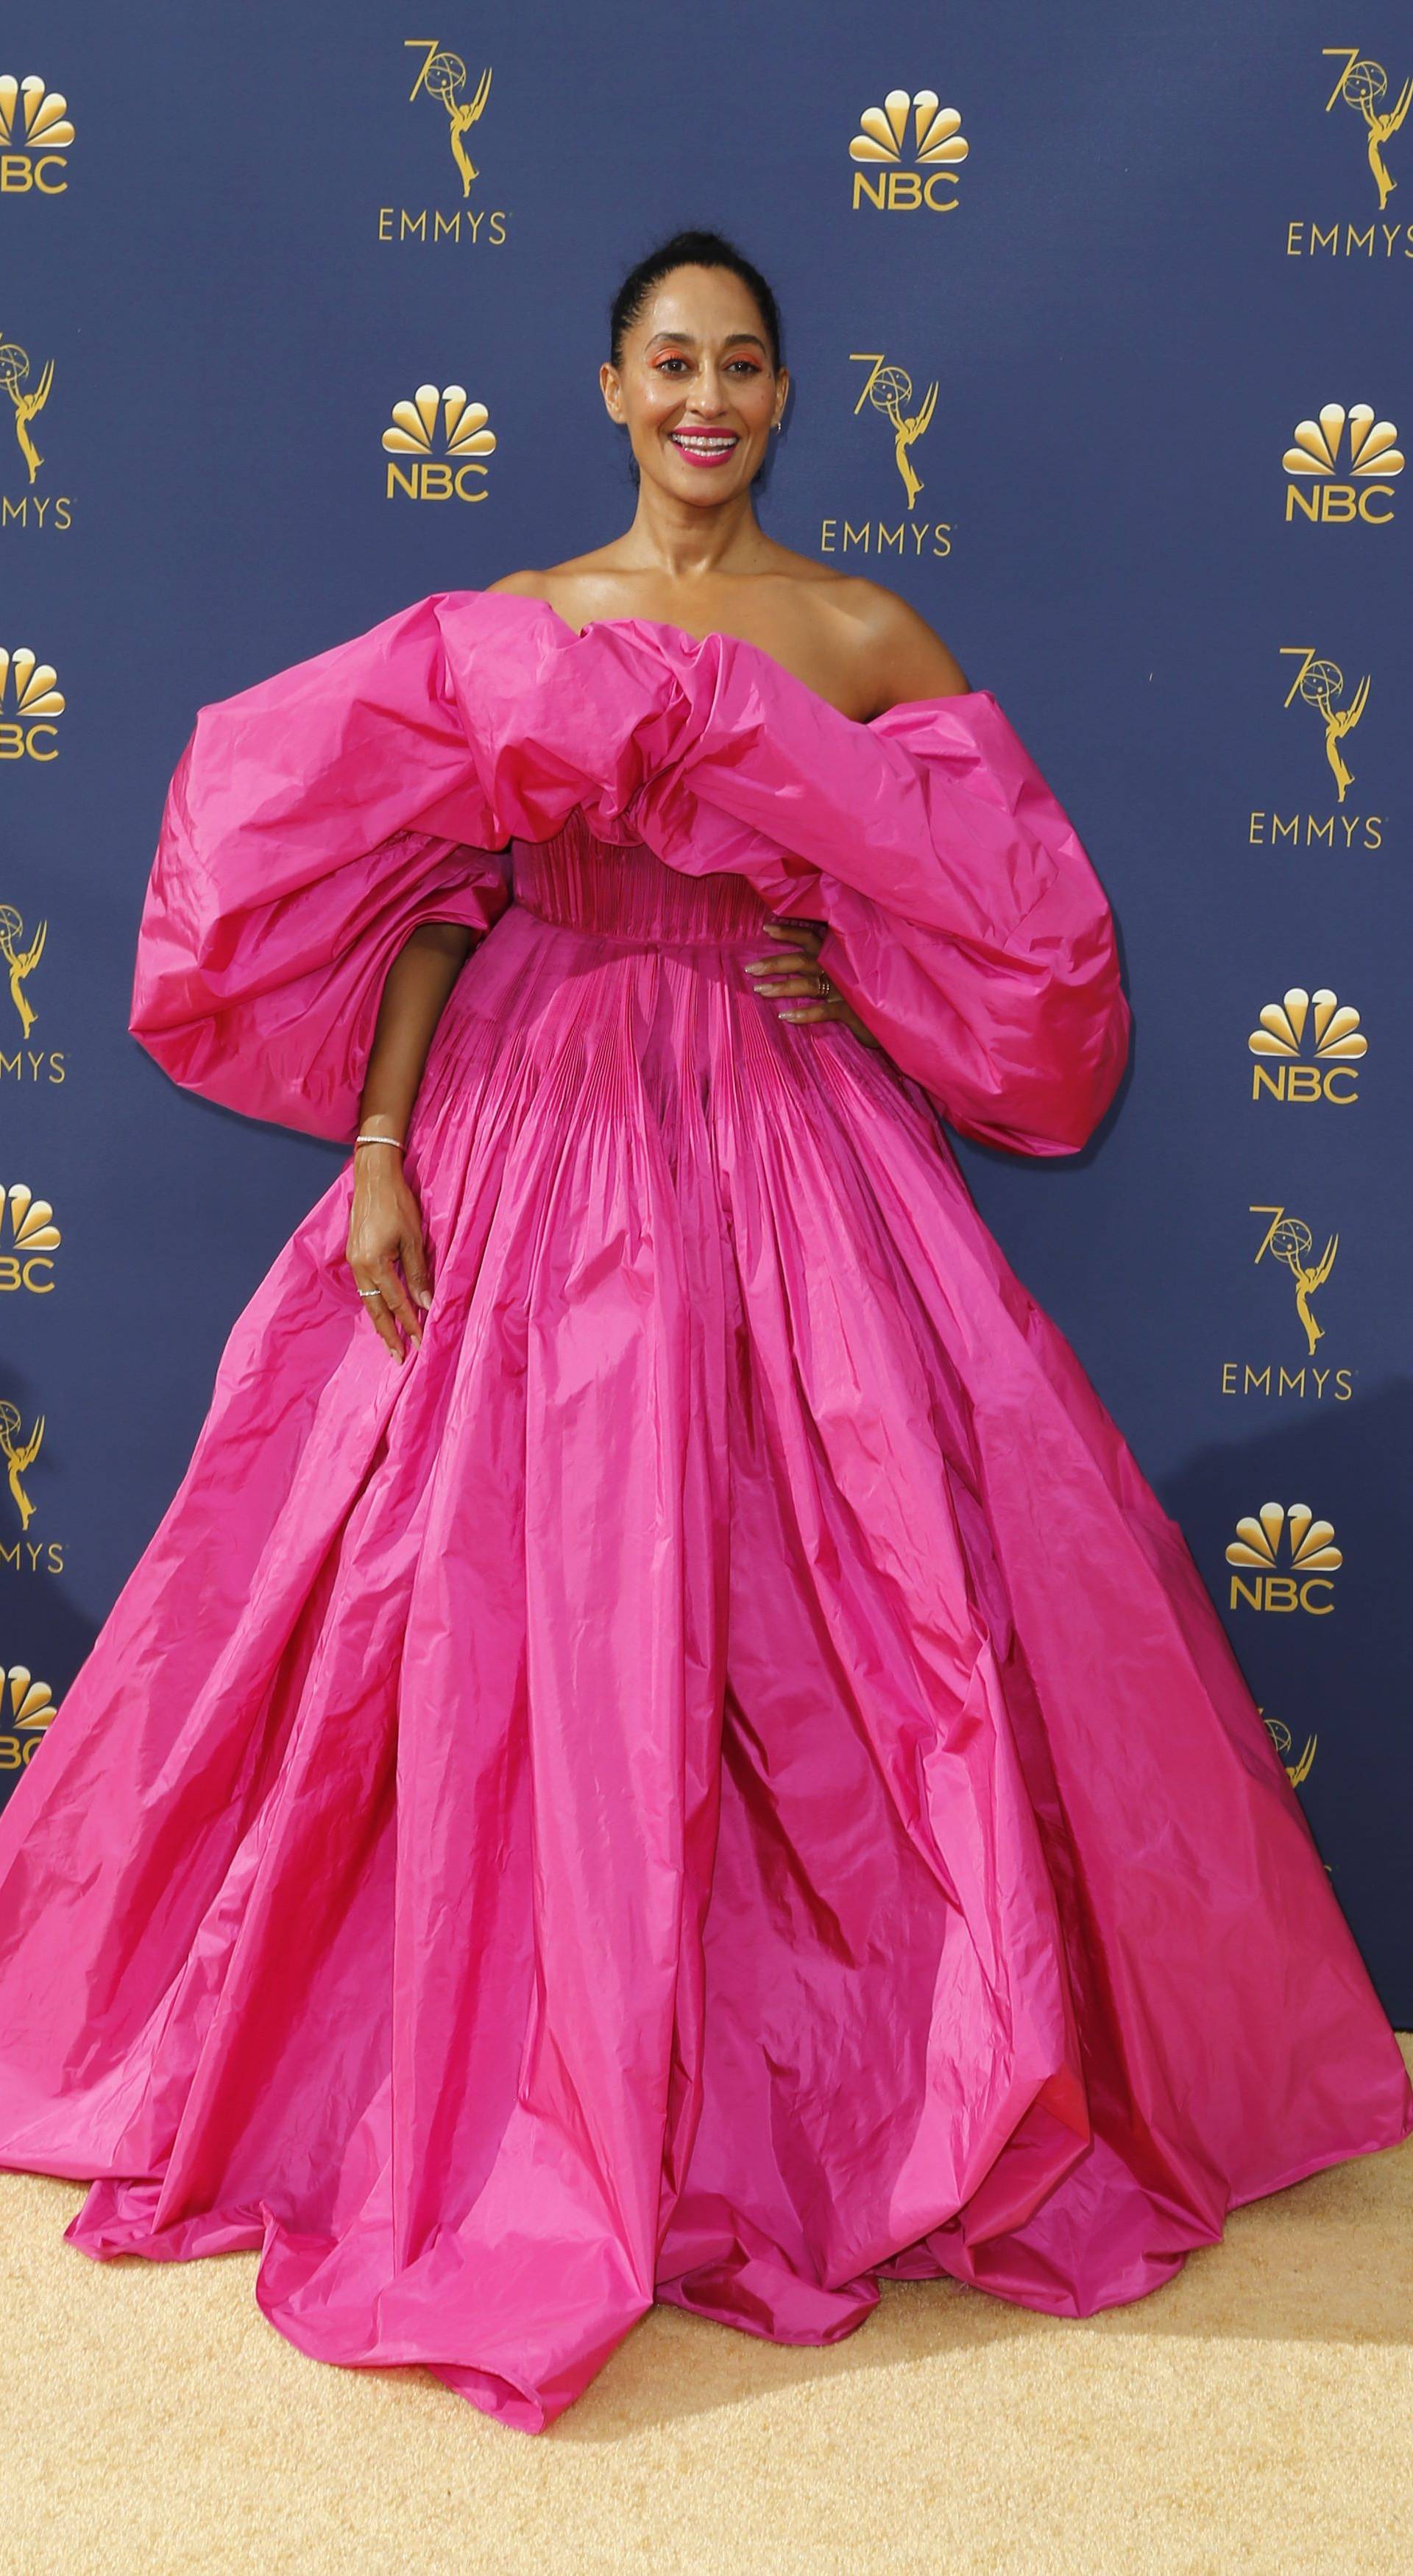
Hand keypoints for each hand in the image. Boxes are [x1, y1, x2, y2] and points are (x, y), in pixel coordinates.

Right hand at [346, 1151, 431, 1361]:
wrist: (373, 1177)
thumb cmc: (397, 1203)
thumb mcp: (413, 1238)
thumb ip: (417, 1272)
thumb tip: (426, 1303)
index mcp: (374, 1264)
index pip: (397, 1303)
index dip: (410, 1324)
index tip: (420, 1344)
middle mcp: (360, 1267)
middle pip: (375, 1310)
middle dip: (388, 1335)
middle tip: (399, 1358)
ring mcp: (354, 1261)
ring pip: (368, 1300)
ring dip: (381, 1321)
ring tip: (391, 1341)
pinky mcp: (354, 1254)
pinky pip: (365, 1288)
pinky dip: (375, 1303)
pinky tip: (383, 1311)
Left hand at [743, 920, 885, 1052]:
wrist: (906, 1010)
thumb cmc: (877, 988)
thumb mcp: (857, 968)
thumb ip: (836, 959)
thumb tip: (810, 957)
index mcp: (840, 953)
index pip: (811, 936)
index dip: (788, 932)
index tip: (766, 928)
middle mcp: (841, 966)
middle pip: (802, 959)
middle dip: (774, 963)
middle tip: (750, 968)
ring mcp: (847, 986)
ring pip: (808, 984)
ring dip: (782, 987)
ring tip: (760, 991)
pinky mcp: (853, 1008)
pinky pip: (823, 1011)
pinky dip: (804, 1014)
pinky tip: (785, 1017)